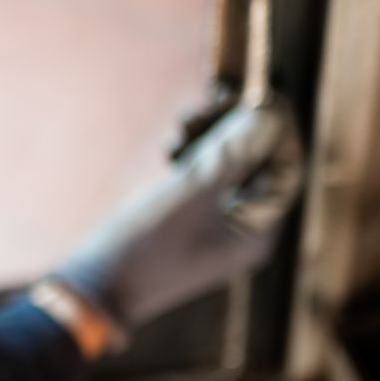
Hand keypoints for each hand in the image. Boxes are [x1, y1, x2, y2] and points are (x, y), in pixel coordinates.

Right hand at [51, 97, 303, 346]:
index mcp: (258, 231)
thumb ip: (236, 151)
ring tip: (180, 125)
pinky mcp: (189, 223)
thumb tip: (272, 115)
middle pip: (258, 163)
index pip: (286, 167)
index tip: (256, 91)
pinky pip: (204, 181)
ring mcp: (217, 227)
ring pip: (228, 167)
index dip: (276, 126)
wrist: (94, 289)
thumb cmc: (146, 243)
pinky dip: (192, 158)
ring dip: (209, 139)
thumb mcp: (192, 190)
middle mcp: (246, 230)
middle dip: (235, 128)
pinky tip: (170, 146)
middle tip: (210, 100)